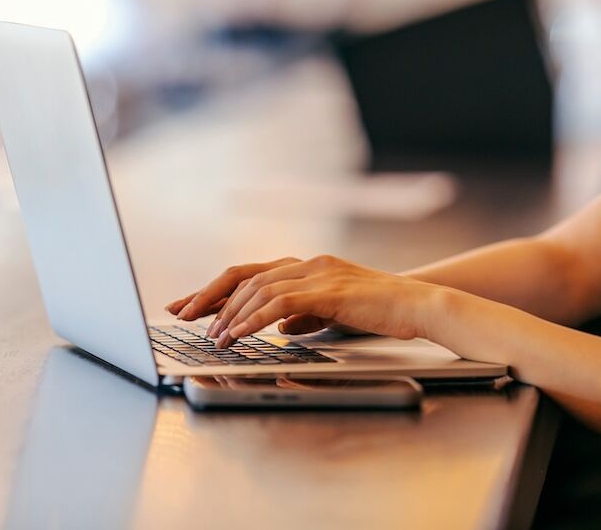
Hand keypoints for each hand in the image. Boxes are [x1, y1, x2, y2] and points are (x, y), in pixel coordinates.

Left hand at [165, 254, 441, 346]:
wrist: (417, 304)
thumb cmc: (380, 311)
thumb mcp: (333, 313)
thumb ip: (304, 316)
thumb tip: (280, 329)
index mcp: (306, 266)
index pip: (249, 273)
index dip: (214, 288)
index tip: (187, 305)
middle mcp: (307, 263)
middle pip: (243, 275)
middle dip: (209, 297)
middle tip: (183, 317)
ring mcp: (317, 273)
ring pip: (258, 288)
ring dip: (230, 314)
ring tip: (214, 337)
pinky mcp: (328, 290)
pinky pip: (281, 303)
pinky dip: (254, 318)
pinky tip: (239, 333)